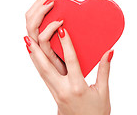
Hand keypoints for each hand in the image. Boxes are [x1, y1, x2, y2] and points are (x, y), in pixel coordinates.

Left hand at [24, 0, 112, 114]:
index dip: (66, 45)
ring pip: (40, 70)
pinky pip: (43, 75)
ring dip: (33, 54)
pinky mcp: (53, 93)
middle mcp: (62, 89)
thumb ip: (104, 70)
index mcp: (77, 88)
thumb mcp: (104, 92)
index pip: (71, 62)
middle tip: (30, 33)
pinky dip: (37, 62)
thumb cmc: (96, 113)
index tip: (62, 30)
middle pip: (45, 66)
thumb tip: (109, 51)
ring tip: (27, 39)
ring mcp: (55, 92)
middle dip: (37, 49)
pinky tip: (35, 53)